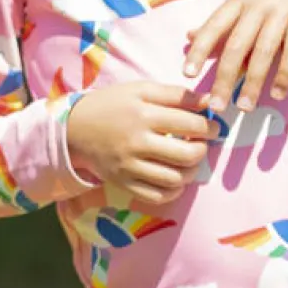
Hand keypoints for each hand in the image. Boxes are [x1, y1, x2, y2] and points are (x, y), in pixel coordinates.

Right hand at [65, 82, 213, 205]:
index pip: (190, 125)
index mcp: (143, 115)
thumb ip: (176, 95)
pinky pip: (156, 196)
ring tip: (188, 162)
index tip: (212, 127)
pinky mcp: (123, 183)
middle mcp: (136, 143)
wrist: (74, 129)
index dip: (209, 127)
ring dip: (190, 172)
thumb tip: (208, 101)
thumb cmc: (112, 105)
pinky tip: (174, 179)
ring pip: (174, 179)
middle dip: (202, 150)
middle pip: (186, 155)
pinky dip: (173, 191)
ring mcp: (129, 166)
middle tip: (201, 145)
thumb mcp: (141, 91)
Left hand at [184, 0, 287, 113]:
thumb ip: (220, 18)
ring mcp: (281, 14)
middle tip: (216, 105)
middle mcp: (257, 8)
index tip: (187, 73)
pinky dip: (284, 75)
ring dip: (253, 83)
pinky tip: (277, 94)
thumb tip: (189, 36)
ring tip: (244, 106)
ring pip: (263, 53)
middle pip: (236, 46)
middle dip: (224, 78)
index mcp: (237, 1)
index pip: (213, 27)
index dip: (199, 50)